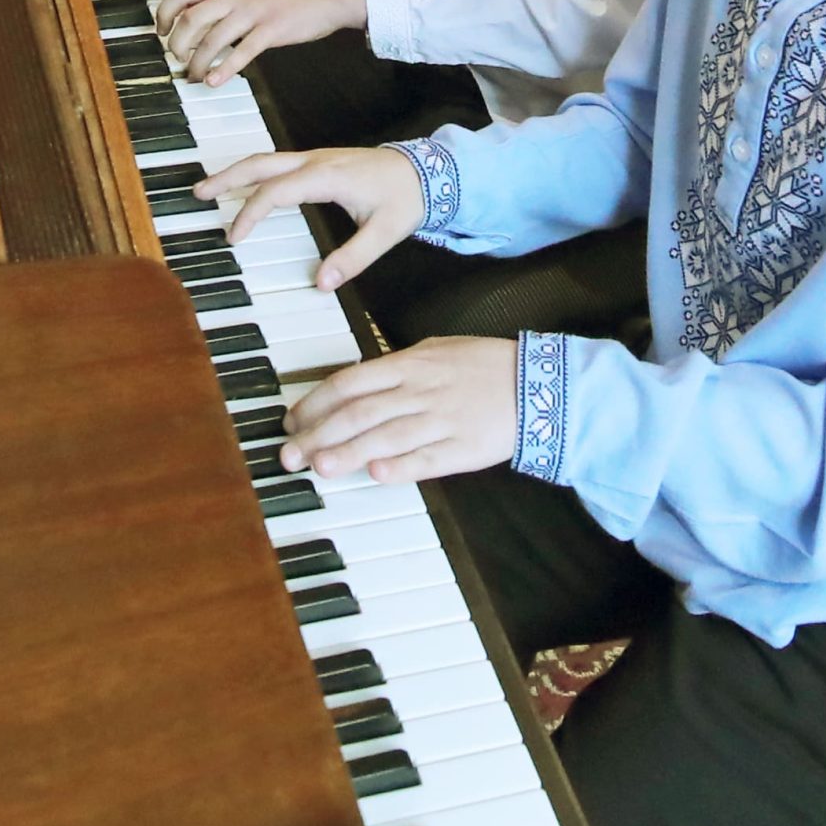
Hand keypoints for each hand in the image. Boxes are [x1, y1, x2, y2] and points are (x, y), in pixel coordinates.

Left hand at [156, 0, 367, 85]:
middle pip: (191, 18)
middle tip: (176, 57)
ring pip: (213, 38)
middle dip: (176, 42)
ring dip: (198, 62)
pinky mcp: (272, 30)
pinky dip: (224, 69)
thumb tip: (199, 13)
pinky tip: (216, 81)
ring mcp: (254, 12)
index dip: (165, 12)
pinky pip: (242, 52)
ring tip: (194, 75)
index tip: (160, 29)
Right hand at [194, 143, 425, 290]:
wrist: (429, 170)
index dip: (250, 214)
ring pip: (266, 159)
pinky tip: (248, 185)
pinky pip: (279, 163)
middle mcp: (315, 162)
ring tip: (212, 187)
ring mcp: (316, 158)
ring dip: (237, 172)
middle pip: (260, 164)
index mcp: (325, 177)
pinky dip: (256, 172)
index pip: (275, 192)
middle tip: (199, 192)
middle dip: (226, 178)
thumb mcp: (385, 232)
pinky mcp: (321, 161)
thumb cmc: (406, 198)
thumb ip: (353, 259)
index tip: (234, 237)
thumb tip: (322, 283)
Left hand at [279, 338, 517, 483]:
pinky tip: (376, 475)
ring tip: (318, 467)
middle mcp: (418, 390)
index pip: (348, 382)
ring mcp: (441, 420)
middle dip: (317, 433)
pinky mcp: (463, 448)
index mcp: (408, 364)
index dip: (315, 402)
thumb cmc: (482, 364)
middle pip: (358, 412)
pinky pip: (427, 459)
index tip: (291, 421)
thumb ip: (396, 367)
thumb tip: (357, 382)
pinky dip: (401, 467)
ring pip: (385, 436)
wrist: (536, 382)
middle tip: (288, 454)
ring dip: (348, 453)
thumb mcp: (435, 350)